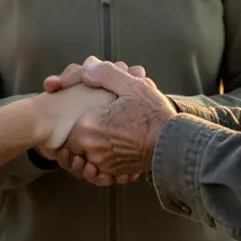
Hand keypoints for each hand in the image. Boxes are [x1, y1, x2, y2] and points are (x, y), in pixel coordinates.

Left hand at [39, 57, 150, 185]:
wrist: (174, 143)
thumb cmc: (153, 114)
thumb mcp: (131, 85)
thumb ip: (105, 74)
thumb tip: (87, 67)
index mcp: (89, 126)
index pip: (67, 125)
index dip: (73, 118)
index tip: (84, 113)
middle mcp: (92, 149)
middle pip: (74, 144)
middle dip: (80, 135)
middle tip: (94, 124)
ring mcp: (103, 164)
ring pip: (85, 158)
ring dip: (90, 150)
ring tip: (104, 137)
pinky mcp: (115, 173)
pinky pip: (99, 169)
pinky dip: (103, 162)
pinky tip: (114, 150)